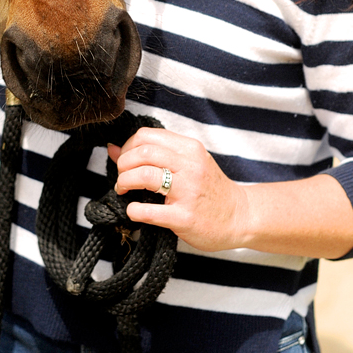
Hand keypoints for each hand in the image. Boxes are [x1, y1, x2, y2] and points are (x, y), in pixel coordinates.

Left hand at [112, 126, 352, 259]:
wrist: (240, 216)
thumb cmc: (210, 189)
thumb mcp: (188, 163)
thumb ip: (154, 154)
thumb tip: (113, 149)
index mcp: (190, 149)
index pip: (147, 136)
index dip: (128, 147)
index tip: (125, 160)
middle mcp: (190, 166)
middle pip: (143, 153)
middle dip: (123, 165)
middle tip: (121, 178)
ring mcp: (188, 192)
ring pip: (144, 175)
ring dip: (124, 182)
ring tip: (124, 191)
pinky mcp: (185, 217)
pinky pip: (149, 211)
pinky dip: (134, 210)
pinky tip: (134, 211)